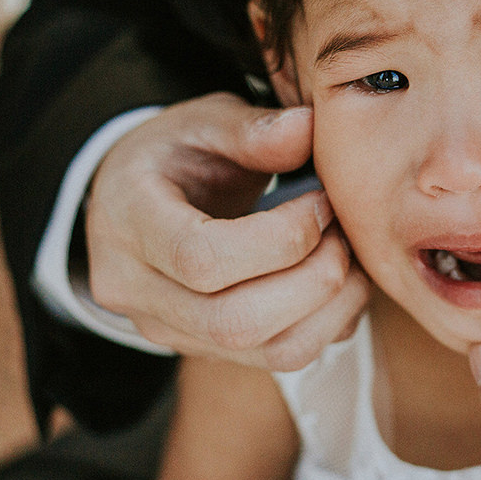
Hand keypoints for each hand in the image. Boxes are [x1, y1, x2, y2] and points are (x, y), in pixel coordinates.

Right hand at [86, 92, 369, 368]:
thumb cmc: (171, 156)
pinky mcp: (207, 349)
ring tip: (351, 256)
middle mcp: (137, 292)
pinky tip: (340, 281)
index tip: (321, 200)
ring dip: (333, 309)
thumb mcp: (200, 122)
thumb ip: (251, 128)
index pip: (202, 260)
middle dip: (315, 279)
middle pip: (236, 322)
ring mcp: (170, 331)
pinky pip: (281, 357)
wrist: (135, 202)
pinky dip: (328, 324)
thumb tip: (307, 129)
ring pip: (268, 353)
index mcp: (129, 224)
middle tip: (345, 232)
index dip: (281, 237)